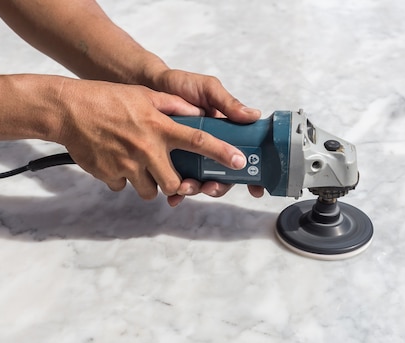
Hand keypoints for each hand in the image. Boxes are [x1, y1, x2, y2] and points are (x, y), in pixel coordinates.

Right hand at [53, 79, 247, 201]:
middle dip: (176, 185)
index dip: (221, 154)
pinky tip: (116, 161)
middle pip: (174, 183)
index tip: (238, 164)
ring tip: (139, 166)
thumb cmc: (106, 99)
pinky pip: (124, 187)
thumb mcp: (144, 95)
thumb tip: (195, 113)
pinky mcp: (109, 175)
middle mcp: (146, 149)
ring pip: (149, 191)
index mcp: (159, 127)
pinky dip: (123, 179)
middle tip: (169, 175)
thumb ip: (173, 106)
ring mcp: (127, 165)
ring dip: (149, 184)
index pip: (198, 141)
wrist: (67, 109)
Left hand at [153, 69, 264, 205]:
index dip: (253, 176)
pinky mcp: (171, 160)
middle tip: (210, 187)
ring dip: (196, 190)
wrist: (148, 83)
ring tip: (185, 187)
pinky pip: (177, 182)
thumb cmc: (181, 83)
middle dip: (219, 187)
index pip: (243, 156)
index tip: (257, 189)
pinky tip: (172, 197)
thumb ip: (227, 103)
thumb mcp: (207, 89)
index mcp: (224, 133)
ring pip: (201, 182)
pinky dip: (177, 193)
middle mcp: (210, 147)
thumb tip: (253, 115)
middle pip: (223, 176)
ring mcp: (191, 156)